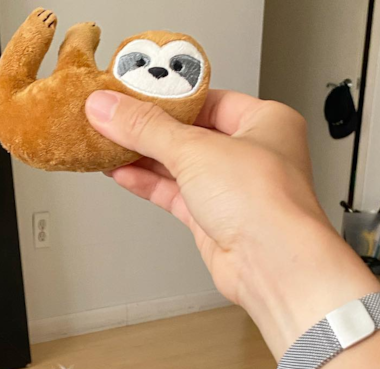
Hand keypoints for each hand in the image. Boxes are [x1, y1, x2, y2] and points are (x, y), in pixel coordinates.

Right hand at [85, 89, 379, 357]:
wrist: (272, 265)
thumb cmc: (266, 203)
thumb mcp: (196, 149)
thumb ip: (146, 128)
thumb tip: (109, 108)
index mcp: (265, 121)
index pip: (208, 99)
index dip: (168, 96)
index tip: (132, 92)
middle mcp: (251, 154)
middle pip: (190, 133)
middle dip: (150, 129)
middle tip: (111, 117)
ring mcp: (232, 190)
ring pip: (180, 166)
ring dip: (143, 157)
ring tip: (106, 143)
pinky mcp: (213, 221)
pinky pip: (174, 194)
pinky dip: (148, 183)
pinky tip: (121, 172)